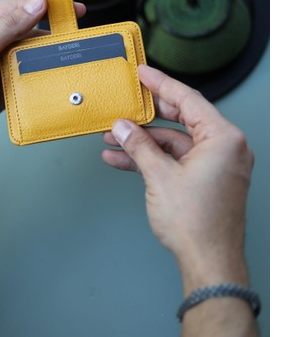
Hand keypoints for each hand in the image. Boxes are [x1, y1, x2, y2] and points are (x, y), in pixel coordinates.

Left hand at [0, 0, 85, 154]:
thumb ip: (9, 26)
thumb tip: (36, 4)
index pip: (16, 7)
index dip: (44, 6)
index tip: (69, 8)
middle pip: (28, 30)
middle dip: (51, 33)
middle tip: (76, 34)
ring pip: (32, 53)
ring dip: (48, 56)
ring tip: (70, 56)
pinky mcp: (6, 84)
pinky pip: (30, 74)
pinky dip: (42, 75)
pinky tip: (55, 75)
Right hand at [102, 64, 253, 287]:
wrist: (208, 263)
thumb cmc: (196, 222)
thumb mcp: (159, 175)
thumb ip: (139, 145)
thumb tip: (123, 127)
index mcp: (223, 138)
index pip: (188, 99)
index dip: (161, 84)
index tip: (143, 73)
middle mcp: (224, 148)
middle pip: (181, 118)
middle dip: (147, 115)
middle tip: (126, 102)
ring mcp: (215, 165)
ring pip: (174, 142)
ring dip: (143, 141)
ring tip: (112, 137)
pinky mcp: (205, 180)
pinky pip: (175, 160)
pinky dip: (151, 159)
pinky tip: (122, 159)